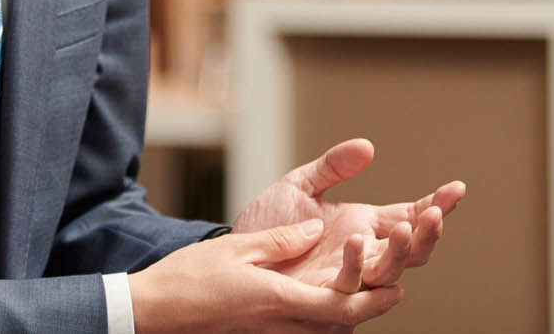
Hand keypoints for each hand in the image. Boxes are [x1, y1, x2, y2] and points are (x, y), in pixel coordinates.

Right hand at [128, 219, 404, 333]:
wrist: (156, 311)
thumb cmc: (191, 278)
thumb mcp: (239, 249)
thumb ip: (283, 241)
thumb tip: (318, 229)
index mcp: (280, 299)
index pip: (339, 306)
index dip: (372, 299)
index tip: (398, 288)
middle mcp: (281, 322)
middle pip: (339, 323)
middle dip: (370, 309)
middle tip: (395, 293)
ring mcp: (270, 331)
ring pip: (323, 328)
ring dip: (349, 311)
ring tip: (370, 293)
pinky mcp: (260, 331)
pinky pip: (303, 327)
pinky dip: (324, 316)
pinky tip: (325, 302)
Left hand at [233, 138, 464, 295]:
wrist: (233, 254)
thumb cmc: (267, 223)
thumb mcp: (299, 185)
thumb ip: (333, 166)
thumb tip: (367, 146)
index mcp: (363, 225)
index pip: (409, 216)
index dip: (436, 205)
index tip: (457, 188)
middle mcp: (362, 255)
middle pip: (410, 251)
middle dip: (428, 234)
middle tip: (435, 214)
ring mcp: (346, 278)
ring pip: (388, 273)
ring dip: (400, 253)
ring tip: (402, 228)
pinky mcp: (323, 296)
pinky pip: (347, 287)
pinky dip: (357, 268)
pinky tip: (359, 244)